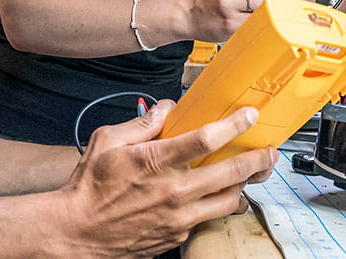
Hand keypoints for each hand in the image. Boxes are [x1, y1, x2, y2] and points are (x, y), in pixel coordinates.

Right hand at [56, 101, 276, 256]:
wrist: (77, 232)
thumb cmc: (89, 188)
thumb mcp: (108, 142)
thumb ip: (142, 124)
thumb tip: (166, 110)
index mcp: (157, 163)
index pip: (206, 139)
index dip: (234, 124)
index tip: (249, 115)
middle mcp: (174, 191)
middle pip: (231, 172)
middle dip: (257, 159)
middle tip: (268, 151)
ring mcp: (179, 217)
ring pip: (229, 200)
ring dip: (244, 185)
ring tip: (251, 173)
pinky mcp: (178, 235)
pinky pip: (208, 218)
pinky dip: (217, 204)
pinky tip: (218, 194)